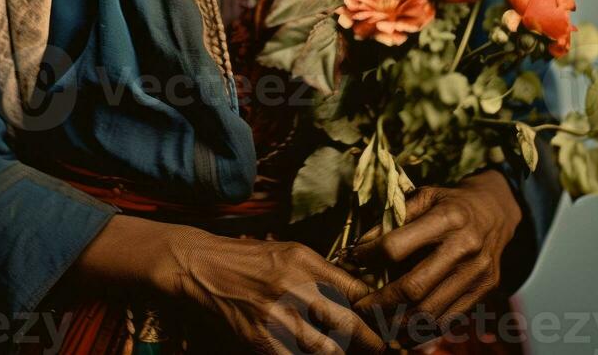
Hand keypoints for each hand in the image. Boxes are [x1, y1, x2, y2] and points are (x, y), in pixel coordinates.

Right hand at [168, 228, 387, 353]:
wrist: (207, 268)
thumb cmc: (255, 258)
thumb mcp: (293, 252)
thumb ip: (325, 273)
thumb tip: (361, 296)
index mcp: (306, 261)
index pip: (355, 289)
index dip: (378, 310)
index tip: (390, 322)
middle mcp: (295, 287)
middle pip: (348, 323)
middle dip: (371, 341)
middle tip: (382, 348)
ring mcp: (278, 316)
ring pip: (327, 349)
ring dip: (339, 352)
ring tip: (344, 349)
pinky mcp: (262, 340)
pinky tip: (311, 350)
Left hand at [349, 170, 521, 344]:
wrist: (494, 212)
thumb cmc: (449, 203)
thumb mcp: (422, 197)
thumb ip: (392, 220)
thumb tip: (358, 248)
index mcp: (446, 218)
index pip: (396, 246)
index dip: (369, 256)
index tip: (353, 260)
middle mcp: (464, 247)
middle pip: (414, 287)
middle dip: (380, 302)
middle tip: (359, 307)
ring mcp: (476, 273)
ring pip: (430, 312)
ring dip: (398, 323)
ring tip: (377, 324)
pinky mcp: (484, 291)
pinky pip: (449, 321)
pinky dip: (423, 332)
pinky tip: (403, 331)